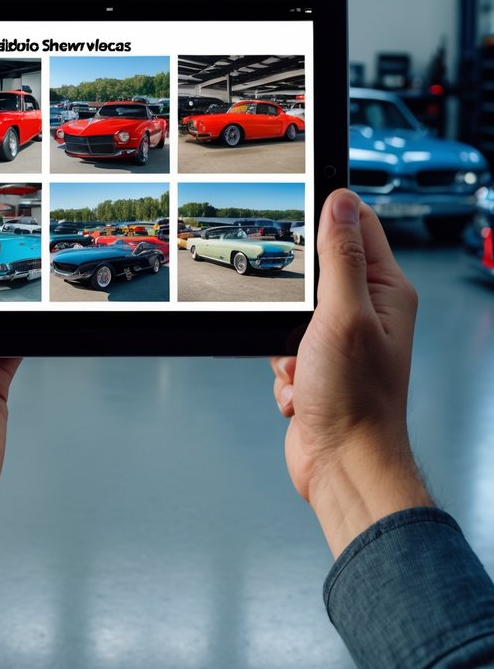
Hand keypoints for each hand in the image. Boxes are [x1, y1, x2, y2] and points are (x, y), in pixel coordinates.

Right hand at [271, 189, 432, 556]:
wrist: (343, 466)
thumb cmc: (356, 400)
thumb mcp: (343, 315)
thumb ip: (340, 256)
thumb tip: (340, 201)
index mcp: (386, 290)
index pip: (358, 226)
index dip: (327, 218)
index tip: (297, 222)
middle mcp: (368, 311)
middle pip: (317, 271)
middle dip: (293, 299)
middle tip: (301, 321)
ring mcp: (342, 340)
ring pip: (291, 313)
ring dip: (283, 341)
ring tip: (304, 366)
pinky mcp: (319, 366)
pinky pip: (283, 348)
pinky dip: (283, 369)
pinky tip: (302, 390)